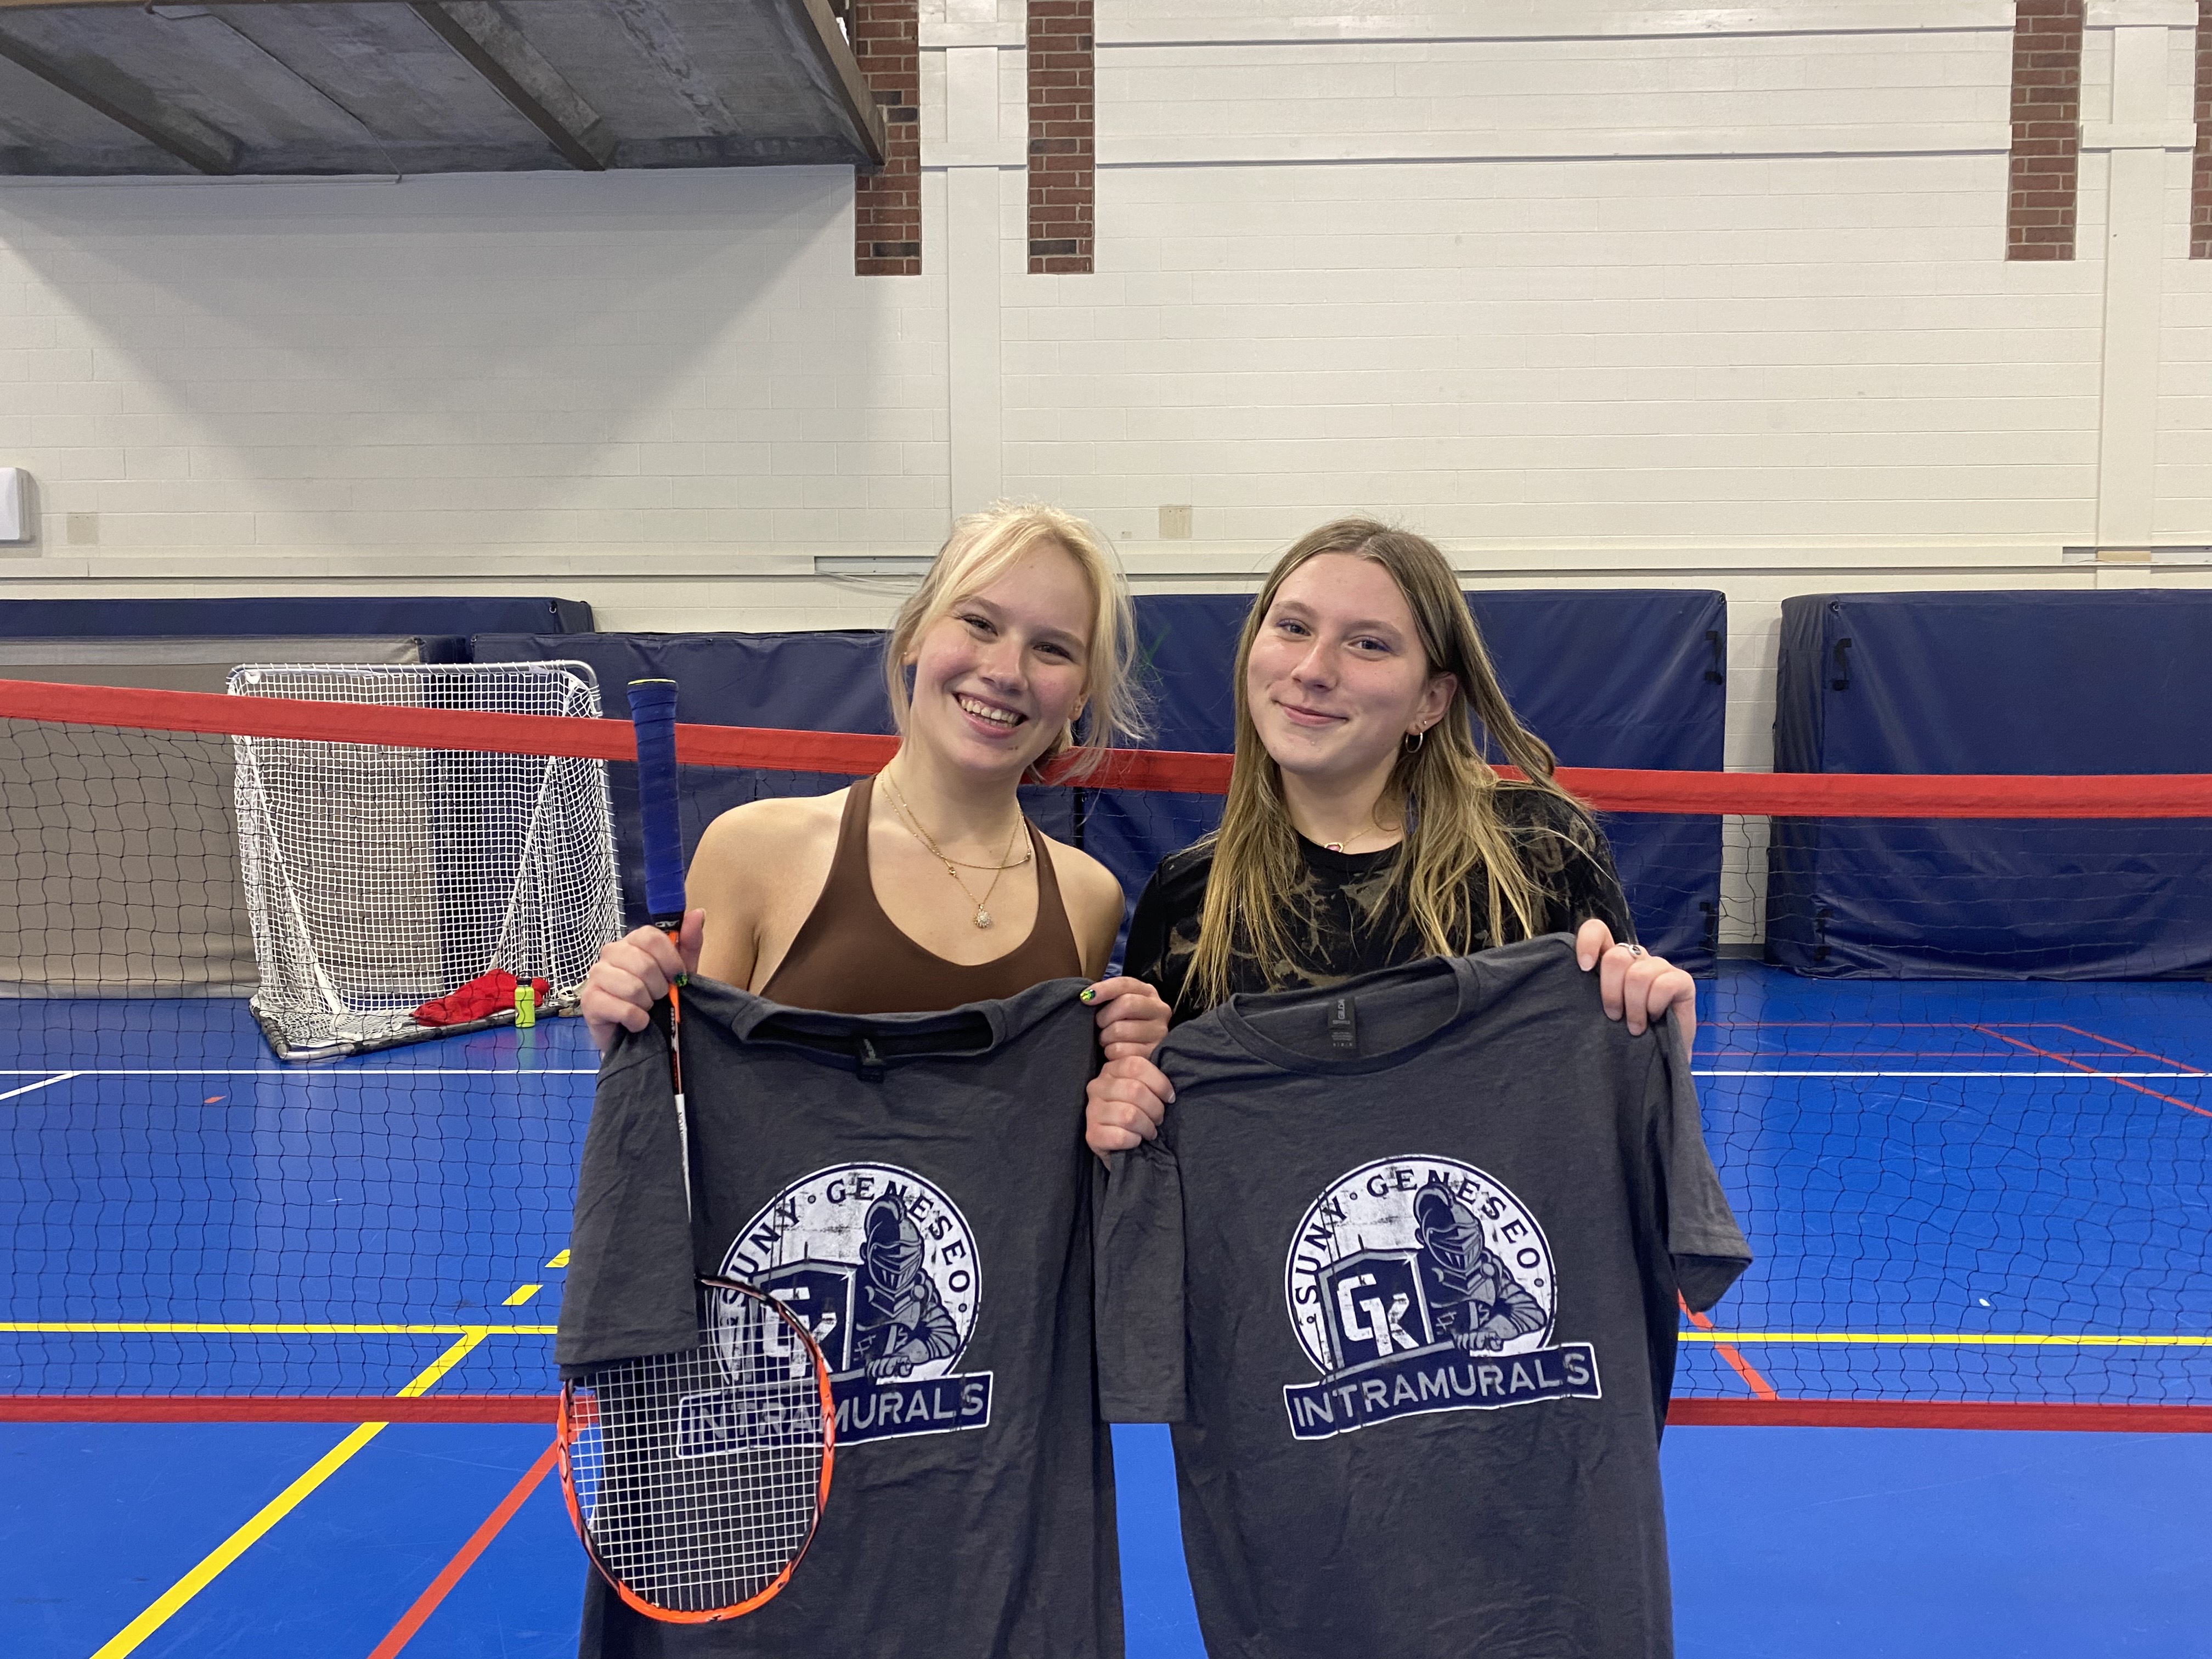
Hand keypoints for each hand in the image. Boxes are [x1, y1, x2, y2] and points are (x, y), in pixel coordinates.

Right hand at [580, 910, 704, 1053]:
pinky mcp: (589, 1001)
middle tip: (659, 998)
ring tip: (647, 1009)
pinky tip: (638, 1023)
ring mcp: (596, 976)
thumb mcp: (680, 971)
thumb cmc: (659, 998)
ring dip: (647, 1004)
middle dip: (660, 987)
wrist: (640, 1034)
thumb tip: (697, 913)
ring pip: (632, 987)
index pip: (650, 936)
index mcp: (633, 941)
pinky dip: (637, 1020)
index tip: (678, 977)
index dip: (670, 960)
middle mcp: (611, 953)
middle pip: (643, 963)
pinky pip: (621, 1008)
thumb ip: (689, 942)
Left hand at [1080, 976, 1170, 1061]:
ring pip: (1120, 1030)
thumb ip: (1107, 996)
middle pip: (1126, 1004)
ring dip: (1105, 1037)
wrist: (1137, 1055)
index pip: (1126, 984)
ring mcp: (1159, 1032)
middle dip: (1104, 1016)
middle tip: (1100, 1025)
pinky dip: (1110, 1053)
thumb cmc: (1122, 1024)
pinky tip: (1114, 1052)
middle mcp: (1160, 1010)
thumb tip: (1087, 996)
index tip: (1086, 997)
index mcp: (1148, 993)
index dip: (1105, 989)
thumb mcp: (1118, 1005)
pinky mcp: (1153, 1053)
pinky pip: (1120, 1051)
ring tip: (1108, 1040)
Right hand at [1086, 1054, 1174, 1159]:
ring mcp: (1091, 1110)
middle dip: (1155, 1108)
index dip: (1159, 1082)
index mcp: (1111, 1069)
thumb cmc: (1140, 1110)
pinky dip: (1134, 1140)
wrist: (1124, 1148)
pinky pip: (1120, 1136)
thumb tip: (1156, 1053)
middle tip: (1159, 1118)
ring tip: (1149, 1131)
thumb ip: (1148, 1064)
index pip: (1136, 1065)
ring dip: (1147, 1126)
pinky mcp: (1092, 1135)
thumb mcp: (1146, 1083)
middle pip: (1135, 1090)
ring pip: (1129, 1115)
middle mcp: (1097, 1086)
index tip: (1169, 1097)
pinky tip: (1136, 1140)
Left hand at [1574, 918, 1695, 1052]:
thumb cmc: (1625, 1034)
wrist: (1658, 1056)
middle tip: (1614, 1017)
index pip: (1598, 931)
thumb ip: (1586, 992)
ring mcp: (1661, 967)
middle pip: (1616, 957)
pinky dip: (1654, 1006)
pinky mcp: (1682, 980)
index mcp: (1614, 960)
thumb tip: (1566, 981)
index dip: (1588, 942)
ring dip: (1634, 1007)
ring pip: (1638, 975)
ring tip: (1634, 1027)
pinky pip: (1663, 985)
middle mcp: (1637, 958)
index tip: (1584, 968)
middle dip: (1611, 993)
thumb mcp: (1600, 1012)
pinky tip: (1655, 1018)